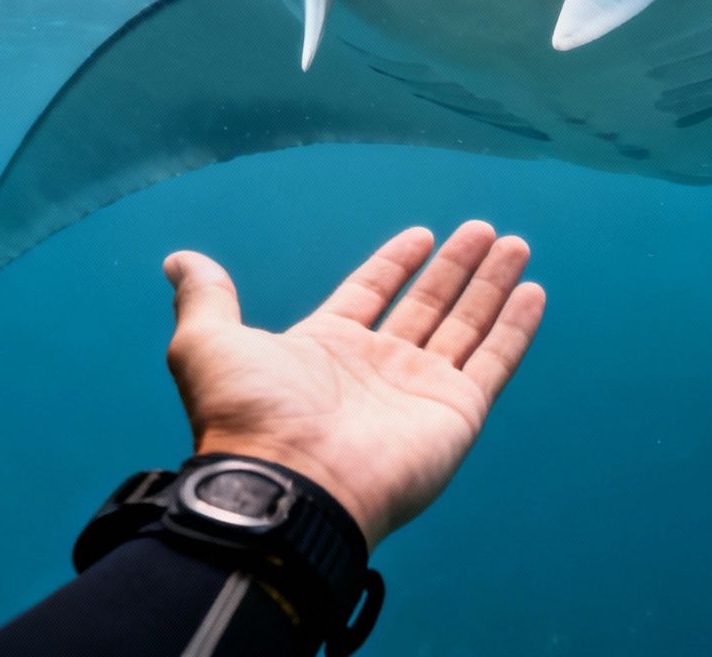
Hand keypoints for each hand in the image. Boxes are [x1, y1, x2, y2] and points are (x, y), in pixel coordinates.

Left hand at [162, 221, 545, 548]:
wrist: (288, 481)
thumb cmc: (248, 414)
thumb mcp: (208, 343)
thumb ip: (206, 296)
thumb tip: (179, 260)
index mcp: (326, 349)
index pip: (371, 294)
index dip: (395, 264)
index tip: (422, 234)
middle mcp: (378, 368)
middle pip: (427, 305)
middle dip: (456, 267)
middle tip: (483, 229)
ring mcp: (421, 390)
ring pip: (466, 325)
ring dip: (491, 285)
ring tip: (514, 244)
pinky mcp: (456, 412)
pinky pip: (494, 360)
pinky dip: (514, 327)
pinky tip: (532, 291)